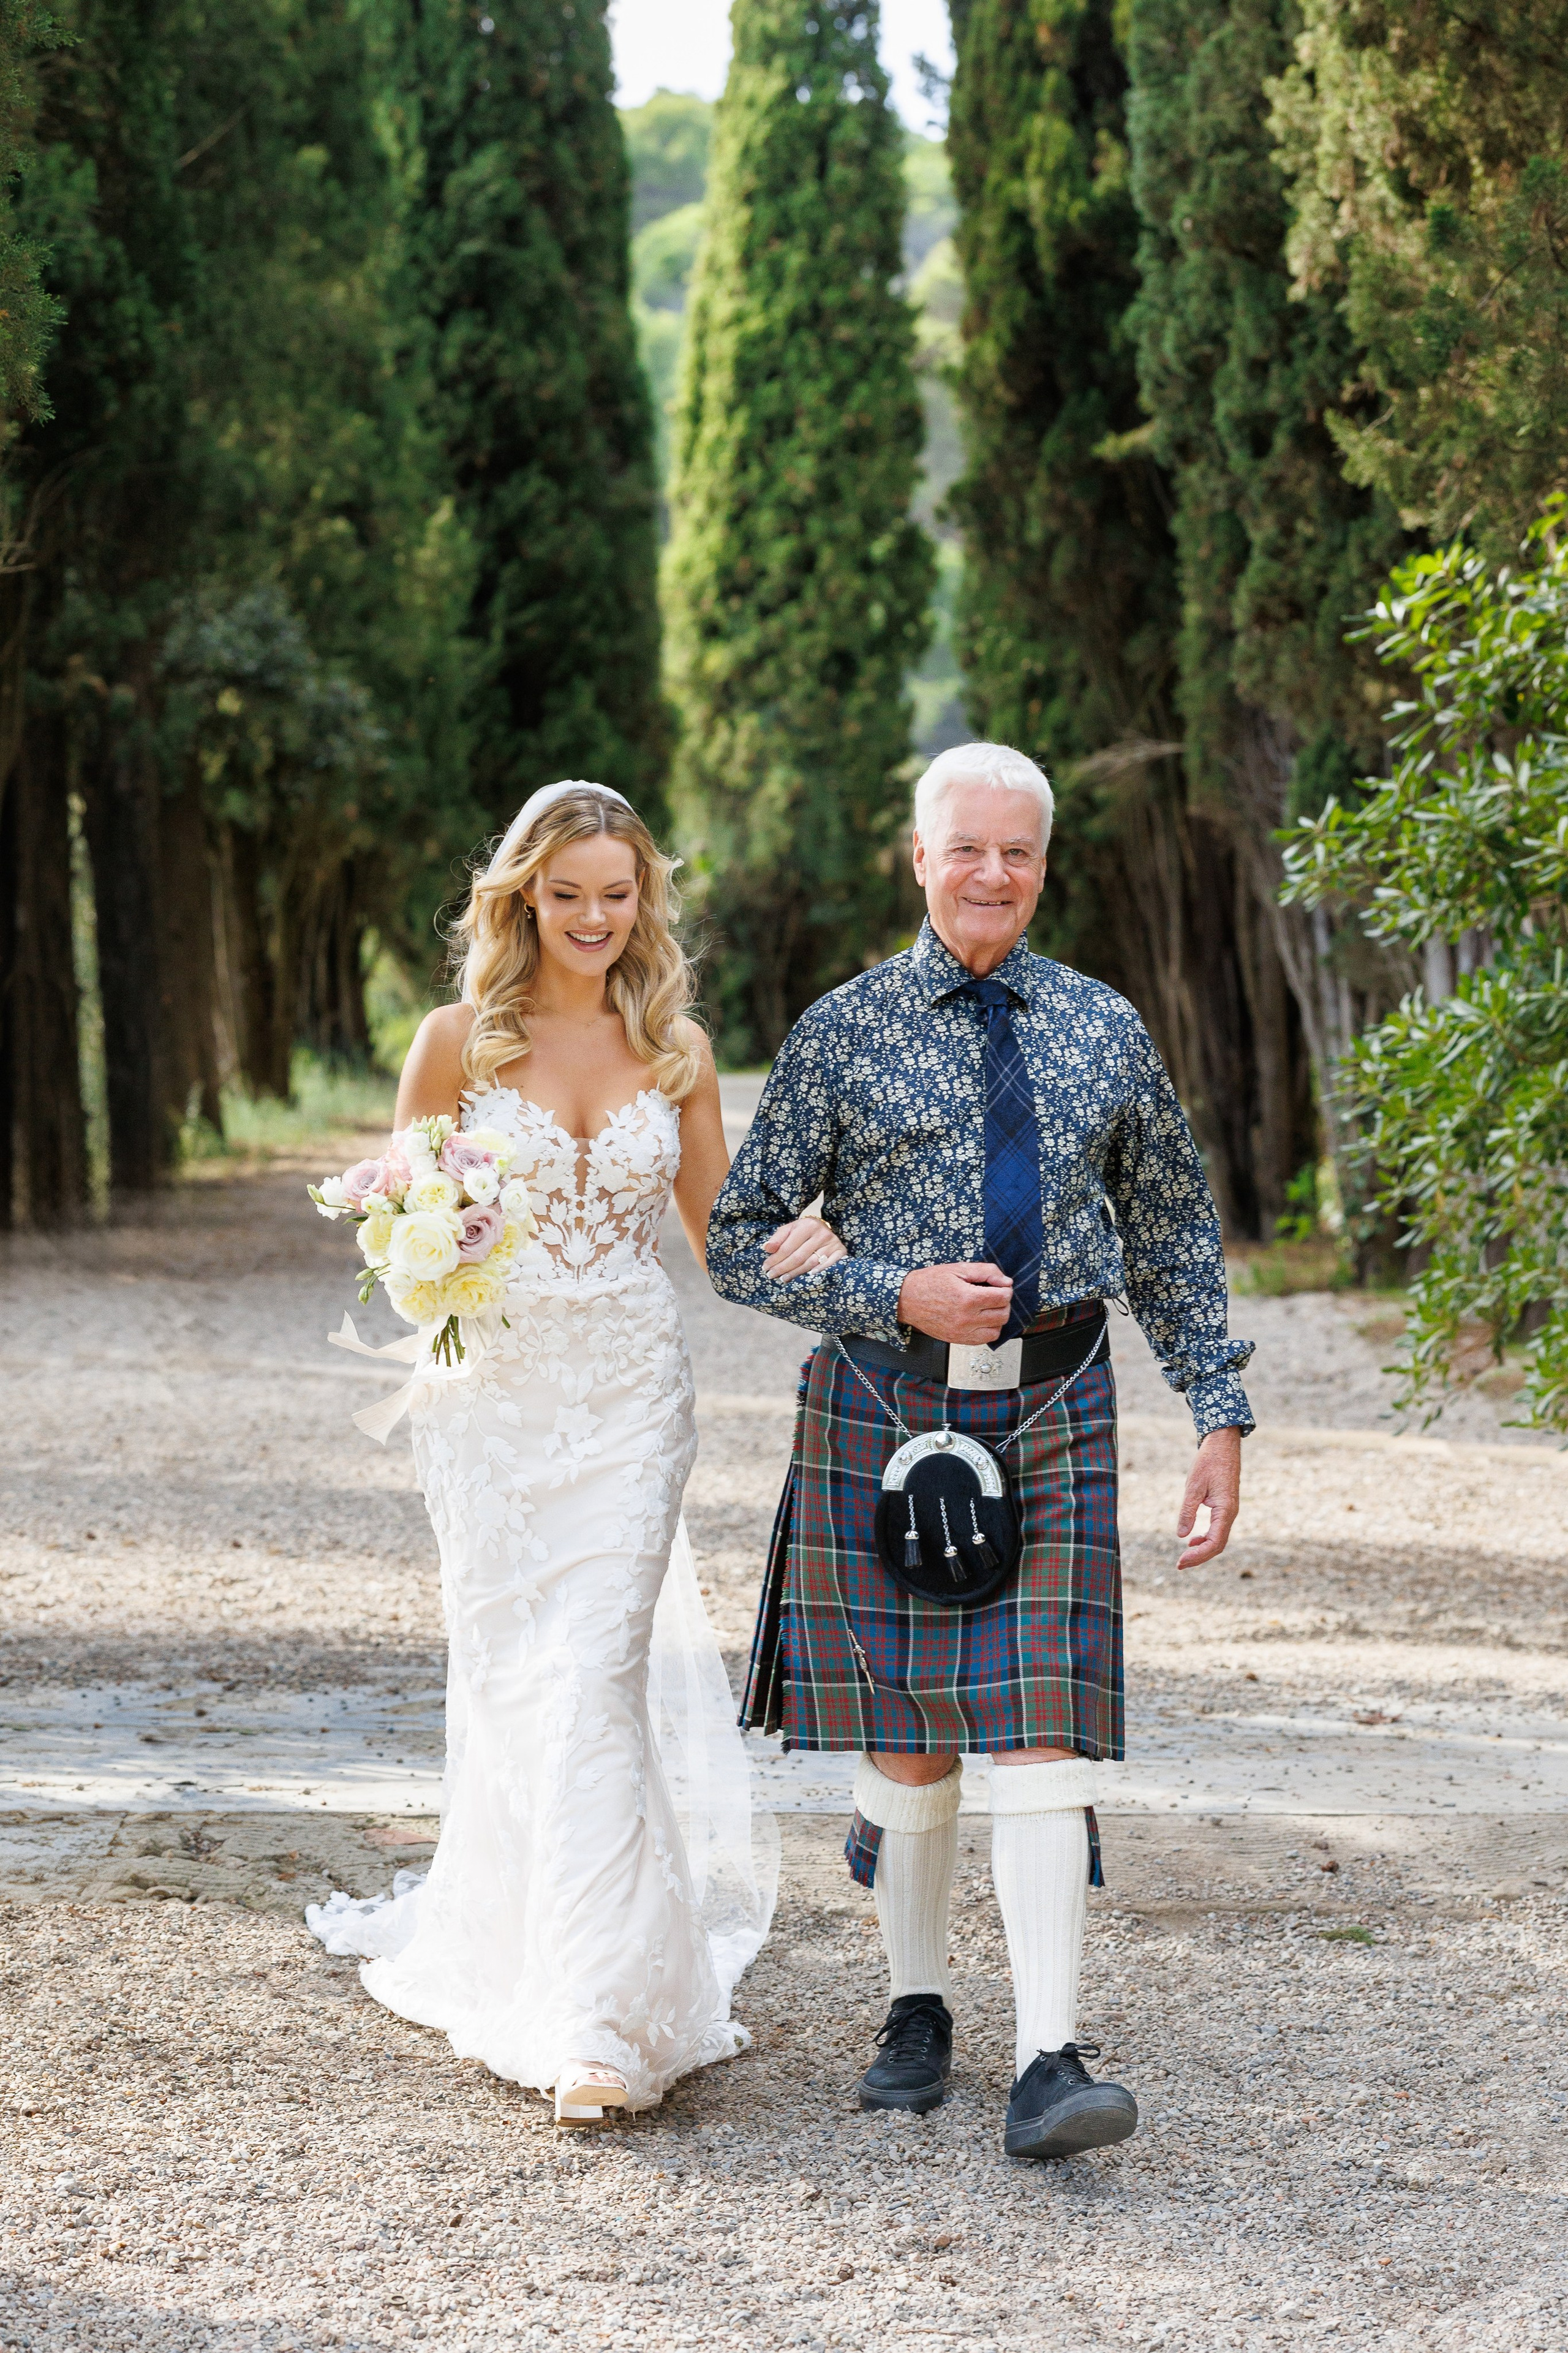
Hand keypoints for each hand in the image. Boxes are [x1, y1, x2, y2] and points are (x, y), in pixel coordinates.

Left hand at [763, 1214, 847, 1281]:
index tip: (766, 1267)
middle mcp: (821, 1233)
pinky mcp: (840, 1251)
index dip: (775, 1259)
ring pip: (811, 1262)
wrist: (824, 1228)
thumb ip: (778, 1238)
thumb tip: (766, 1248)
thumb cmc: (803, 1230)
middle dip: (783, 1268)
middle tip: (772, 1275)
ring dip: (796, 1272)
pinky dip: (819, 1270)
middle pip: (799, 1256)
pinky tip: (809, 1276)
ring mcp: (832, 1243)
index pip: (788, 1247)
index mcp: (807, 1225)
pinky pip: (829, 1264)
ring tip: (784, 1279)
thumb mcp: (790, 1229)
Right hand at [896, 1262, 1012, 1345]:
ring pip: (997, 1330)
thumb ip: (986, 1272)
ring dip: (997, 1318)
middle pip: (1003, 1314)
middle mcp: (966, 1318)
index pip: (1003, 1297)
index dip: (1005, 1289)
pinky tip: (981, 1319)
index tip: (999, 1286)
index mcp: (968, 1298)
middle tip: (994, 1295)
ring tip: (988, 1308)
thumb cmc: (929, 1282)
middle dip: (1003, 1303)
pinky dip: (988, 1330)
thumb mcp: (958, 1268)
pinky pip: (984, 1340)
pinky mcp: (958, 1339)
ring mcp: (962, 1332)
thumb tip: (1006, 1281)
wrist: (907, 1299)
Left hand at [1175, 1426, 1242, 1568]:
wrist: (1223, 1445)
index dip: (1198, 1556)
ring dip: (1202, 1549)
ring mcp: (1229, 1511)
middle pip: (1217, 1545)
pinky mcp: (1225, 1507)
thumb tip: (1181, 1535)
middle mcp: (1230, 1514)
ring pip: (1219, 1538)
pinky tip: (1193, 1540)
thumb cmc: (1209, 1462)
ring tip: (1184, 1555)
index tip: (1180, 1562)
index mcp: (1225, 1510)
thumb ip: (1188, 1511)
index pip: (1214, 1542)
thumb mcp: (1194, 1486)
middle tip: (1179, 1565)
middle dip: (1199, 1557)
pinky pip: (1218, 1529)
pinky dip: (1206, 1538)